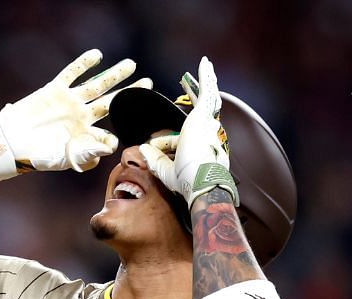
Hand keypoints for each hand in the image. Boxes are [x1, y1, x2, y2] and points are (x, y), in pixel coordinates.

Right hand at [0, 49, 150, 178]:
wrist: (9, 143)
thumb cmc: (36, 156)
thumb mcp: (64, 159)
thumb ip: (88, 155)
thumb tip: (110, 149)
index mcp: (85, 137)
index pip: (108, 134)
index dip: (119, 134)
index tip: (130, 134)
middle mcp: (81, 118)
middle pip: (111, 104)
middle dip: (129, 94)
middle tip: (148, 84)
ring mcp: (69, 103)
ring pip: (97, 86)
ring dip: (114, 75)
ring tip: (131, 65)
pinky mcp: (54, 91)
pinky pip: (71, 74)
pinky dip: (83, 64)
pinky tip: (97, 55)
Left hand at [139, 57, 237, 205]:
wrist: (199, 182)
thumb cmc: (187, 181)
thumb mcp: (166, 170)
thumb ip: (155, 159)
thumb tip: (143, 148)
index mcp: (199, 145)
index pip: (187, 132)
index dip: (168, 137)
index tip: (155, 141)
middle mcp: (206, 132)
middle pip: (202, 109)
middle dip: (200, 94)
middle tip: (193, 83)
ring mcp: (206, 122)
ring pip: (208, 97)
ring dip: (207, 81)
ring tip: (206, 67)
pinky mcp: (203, 115)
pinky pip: (206, 90)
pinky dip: (205, 77)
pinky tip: (204, 63)